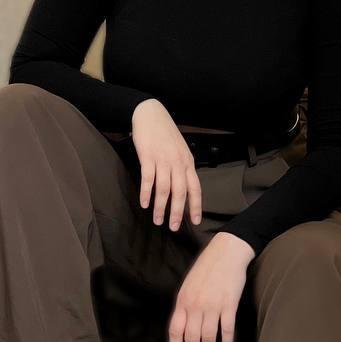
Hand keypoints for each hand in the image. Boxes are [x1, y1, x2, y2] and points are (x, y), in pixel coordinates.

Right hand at [131, 99, 202, 230]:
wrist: (150, 114)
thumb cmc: (165, 134)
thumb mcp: (180, 150)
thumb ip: (182, 168)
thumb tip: (184, 188)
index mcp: (188, 163)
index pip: (195, 188)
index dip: (196, 206)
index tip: (195, 222)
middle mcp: (178, 163)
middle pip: (180, 192)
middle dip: (177, 212)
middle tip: (173, 227)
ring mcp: (163, 159)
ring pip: (164, 189)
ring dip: (160, 207)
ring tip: (157, 220)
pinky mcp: (148, 156)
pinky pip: (148, 179)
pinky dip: (146, 193)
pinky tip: (144, 204)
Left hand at [168, 232, 254, 341]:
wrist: (226, 252)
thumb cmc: (207, 268)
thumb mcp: (188, 285)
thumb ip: (185, 305)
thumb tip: (182, 327)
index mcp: (183, 301)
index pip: (175, 331)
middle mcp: (195, 305)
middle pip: (192, 338)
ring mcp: (212, 305)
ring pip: (208, 338)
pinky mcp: (229, 304)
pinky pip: (227, 330)